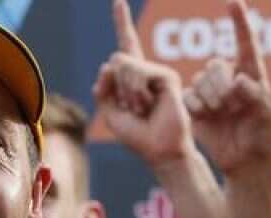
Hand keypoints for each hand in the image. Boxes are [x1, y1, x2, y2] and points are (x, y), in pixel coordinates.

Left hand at [93, 0, 195, 170]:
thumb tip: (109, 64)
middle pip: (116, 59)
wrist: (158, 149)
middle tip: (132, 108)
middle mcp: (146, 70)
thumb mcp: (109, 112)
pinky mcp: (166, 76)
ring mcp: (157, 72)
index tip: (118, 1)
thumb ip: (103, 88)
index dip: (122, 22)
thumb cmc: (136, 135)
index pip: (126, 43)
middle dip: (116, 88)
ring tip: (142, 109)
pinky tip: (149, 105)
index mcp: (132, 76)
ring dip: (126, 93)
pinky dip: (136, 93)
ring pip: (125, 65)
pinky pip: (139, 72)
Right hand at [185, 0, 270, 173]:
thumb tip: (237, 80)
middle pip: (214, 66)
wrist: (244, 160)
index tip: (233, 2)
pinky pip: (188, 96)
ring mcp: (211, 91)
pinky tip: (205, 117)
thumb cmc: (260, 134)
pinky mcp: (196, 105)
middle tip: (229, 106)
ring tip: (220, 113)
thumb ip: (253, 93)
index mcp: (251, 73)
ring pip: (199, 80)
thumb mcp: (263, 113)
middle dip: (219, 86)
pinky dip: (196, 107)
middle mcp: (229, 77)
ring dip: (208, 97)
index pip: (245, 43)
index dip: (239, 21)